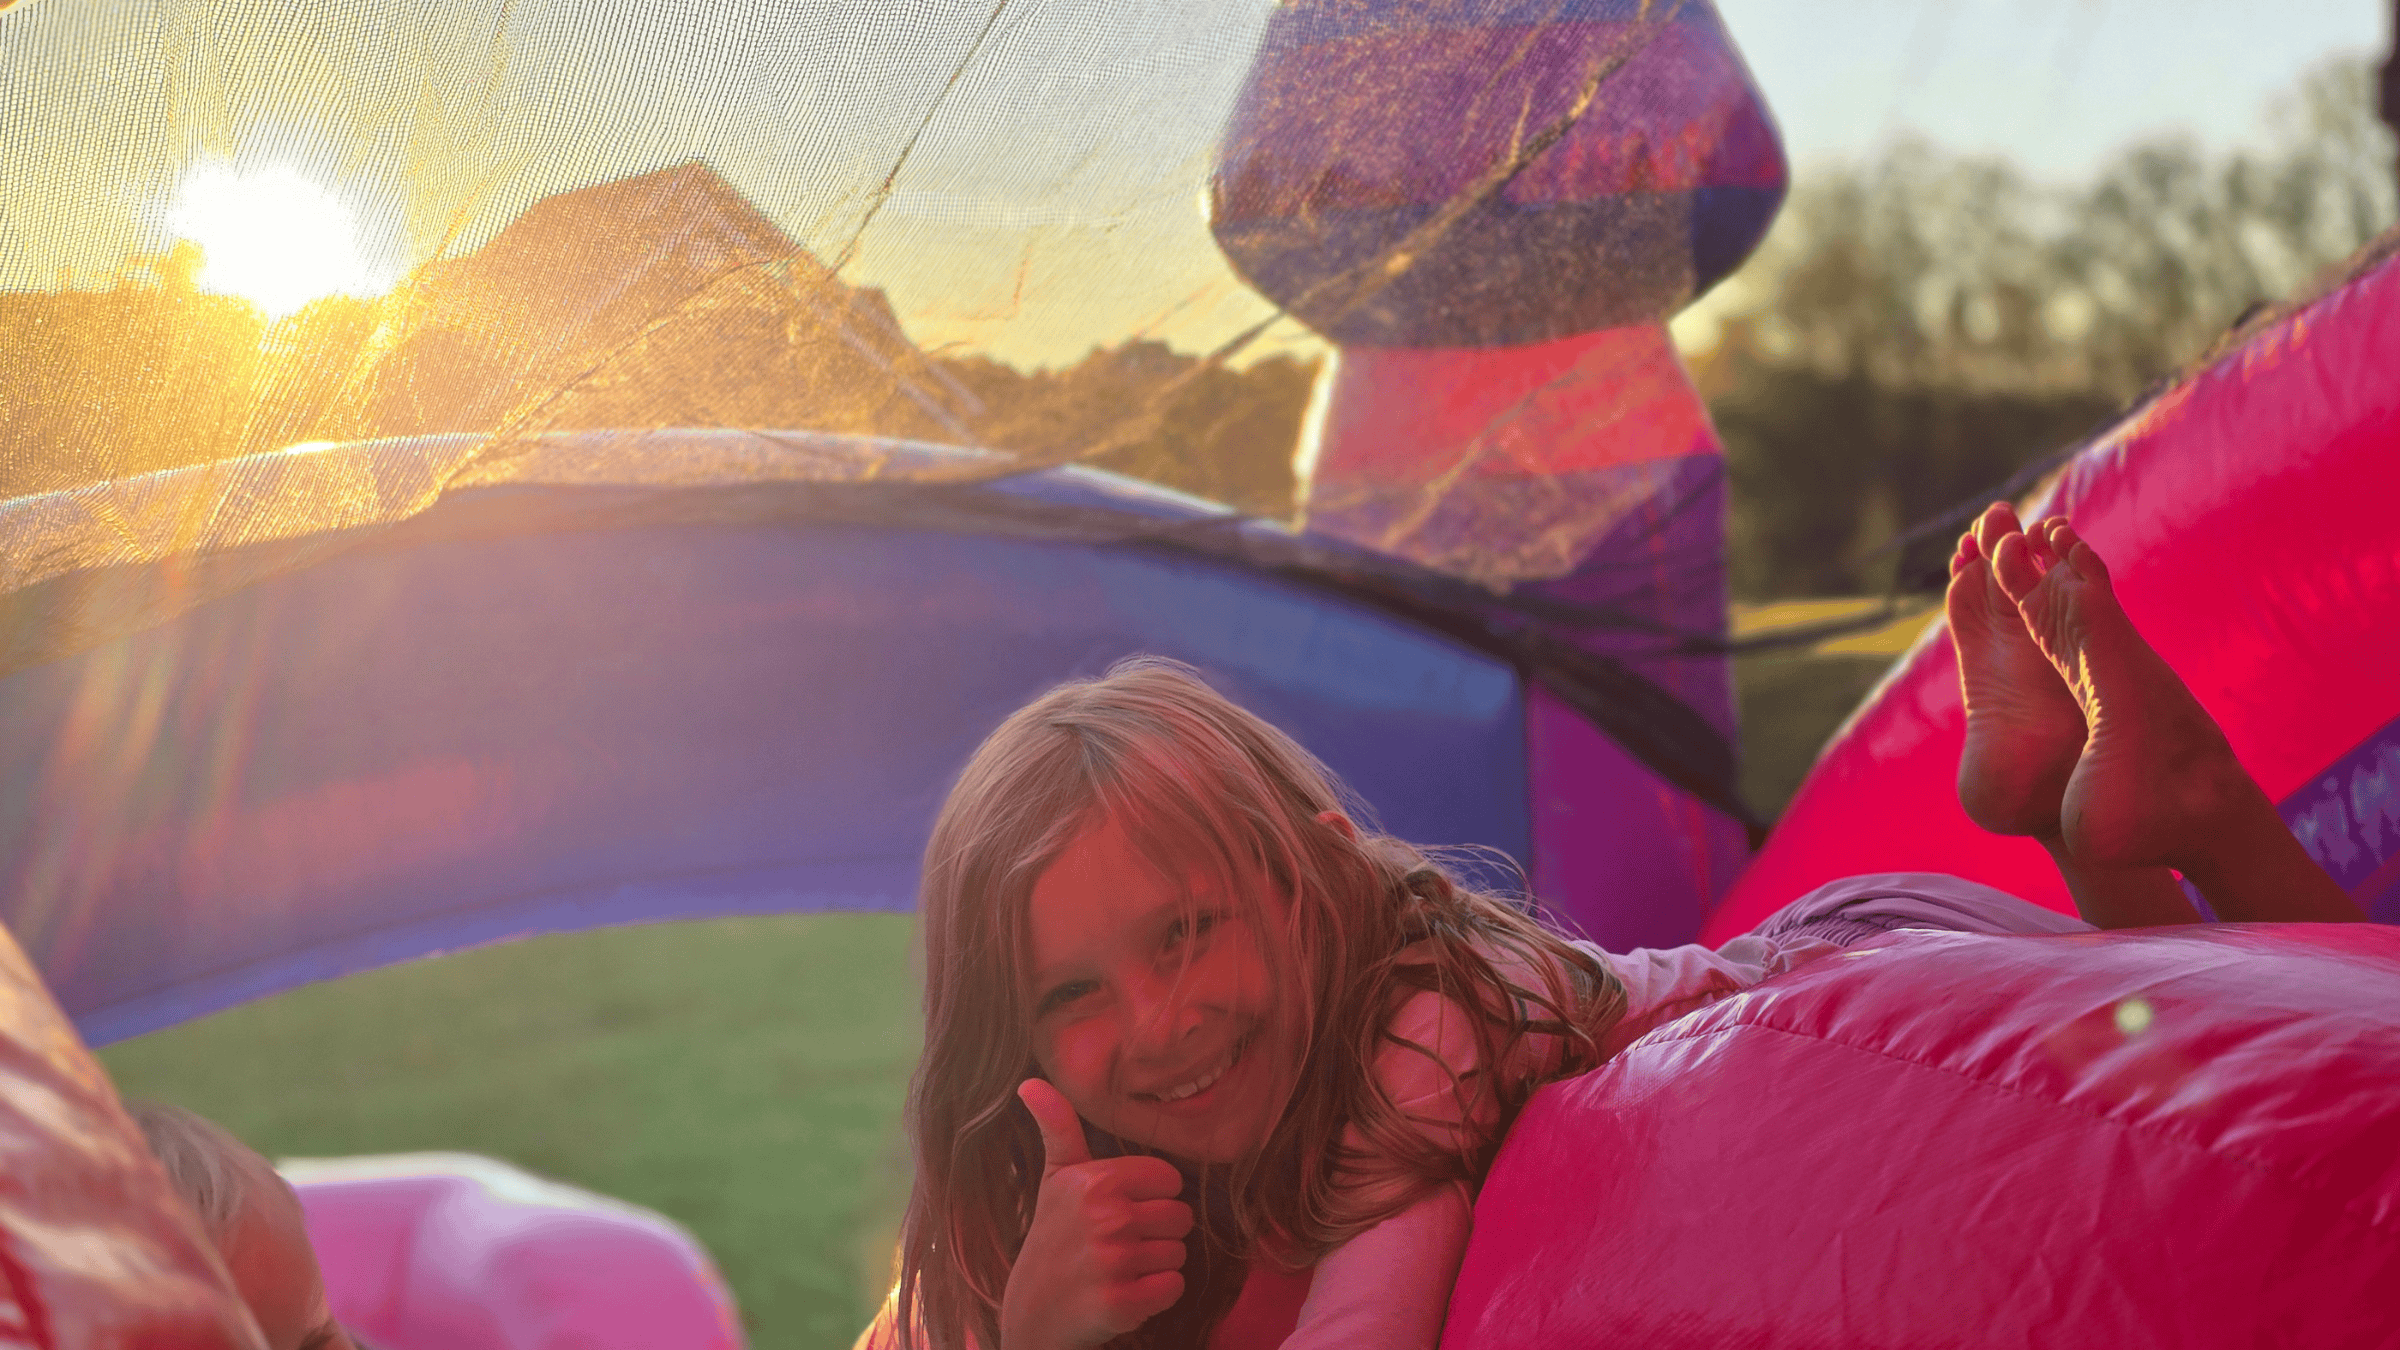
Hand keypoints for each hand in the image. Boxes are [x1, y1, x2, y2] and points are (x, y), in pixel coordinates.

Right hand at [999, 1079, 1192, 1349]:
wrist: (1032, 1311)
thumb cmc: (1054, 1236)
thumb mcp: (1055, 1178)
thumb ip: (1058, 1127)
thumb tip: (1030, 1082)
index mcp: (1095, 1181)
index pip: (1171, 1181)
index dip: (1152, 1197)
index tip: (1121, 1210)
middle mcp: (1105, 1217)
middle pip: (1181, 1218)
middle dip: (1158, 1234)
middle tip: (1119, 1244)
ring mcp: (1112, 1262)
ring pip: (1179, 1254)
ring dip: (1156, 1265)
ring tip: (1119, 1268)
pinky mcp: (1121, 1304)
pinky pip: (1174, 1288)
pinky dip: (1156, 1295)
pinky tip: (1126, 1292)